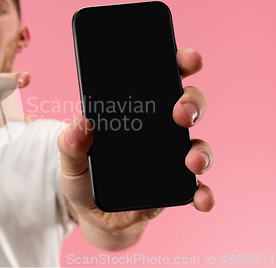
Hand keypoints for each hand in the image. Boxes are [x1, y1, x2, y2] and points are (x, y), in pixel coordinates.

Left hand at [57, 48, 213, 234]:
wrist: (91, 215)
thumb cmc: (83, 177)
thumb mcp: (70, 159)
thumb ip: (70, 143)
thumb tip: (79, 123)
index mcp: (135, 113)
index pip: (160, 79)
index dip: (178, 64)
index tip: (187, 59)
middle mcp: (158, 131)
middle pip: (186, 106)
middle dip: (192, 103)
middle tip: (180, 112)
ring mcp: (170, 158)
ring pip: (198, 144)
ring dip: (201, 150)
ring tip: (191, 161)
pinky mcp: (175, 188)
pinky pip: (198, 188)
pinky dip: (205, 193)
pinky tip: (202, 199)